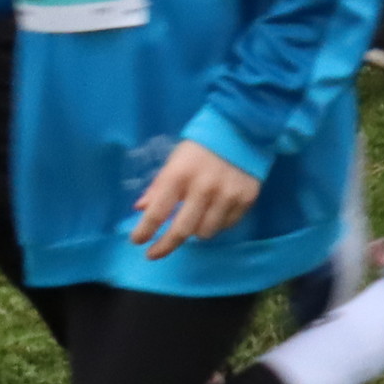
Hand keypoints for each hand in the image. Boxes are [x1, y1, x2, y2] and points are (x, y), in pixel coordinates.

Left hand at [130, 140, 261, 256]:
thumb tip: (141, 209)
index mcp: (180, 175)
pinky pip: (227, 225)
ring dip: (196, 231)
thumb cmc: (202, 146)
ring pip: (206, 232)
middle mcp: (203, 188)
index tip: (137, 241)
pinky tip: (214, 212)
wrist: (243, 130)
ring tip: (194, 220)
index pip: (157, 213)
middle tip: (154, 253)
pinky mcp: (246, 199)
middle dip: (165, 246)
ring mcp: (227, 195)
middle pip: (182, 230)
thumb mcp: (175, 160)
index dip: (144, 231)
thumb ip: (159, 186)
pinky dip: (217, 223)